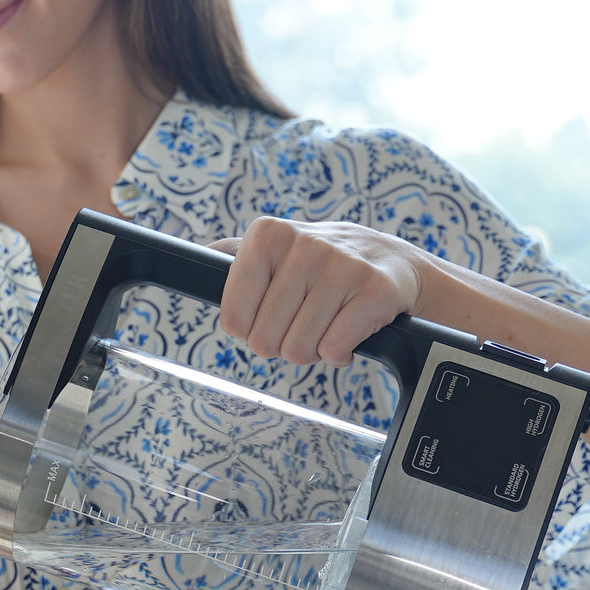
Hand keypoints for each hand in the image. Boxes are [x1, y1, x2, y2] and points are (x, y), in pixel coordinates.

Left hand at [213, 217, 424, 365]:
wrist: (392, 262)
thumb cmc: (321, 263)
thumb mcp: (277, 247)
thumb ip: (234, 255)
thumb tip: (197, 257)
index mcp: (267, 235)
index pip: (232, 316)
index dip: (248, 329)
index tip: (267, 316)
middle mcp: (302, 245)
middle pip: (264, 339)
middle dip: (281, 343)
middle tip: (300, 322)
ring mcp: (341, 267)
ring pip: (299, 349)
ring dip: (311, 350)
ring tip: (325, 323)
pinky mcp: (375, 291)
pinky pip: (334, 350)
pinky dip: (339, 354)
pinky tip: (348, 330)